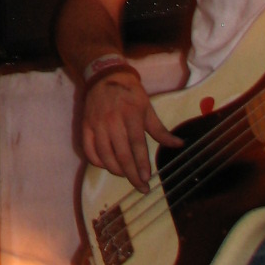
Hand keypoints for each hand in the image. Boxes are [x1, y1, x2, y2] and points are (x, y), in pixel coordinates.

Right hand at [81, 71, 182, 192]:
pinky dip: (98, 163)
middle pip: (121, 154)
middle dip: (132, 175)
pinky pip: (89, 150)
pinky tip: (108, 166)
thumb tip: (179, 145)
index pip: (136, 144)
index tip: (147, 179)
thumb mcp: (147, 108)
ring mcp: (96, 123)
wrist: (104, 76)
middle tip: (141, 187)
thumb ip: (161, 130)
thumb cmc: (130, 93)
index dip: (141, 164)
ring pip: (105, 156)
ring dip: (116, 171)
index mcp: (130, 114)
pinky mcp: (85, 125)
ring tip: (126, 175)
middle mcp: (112, 120)